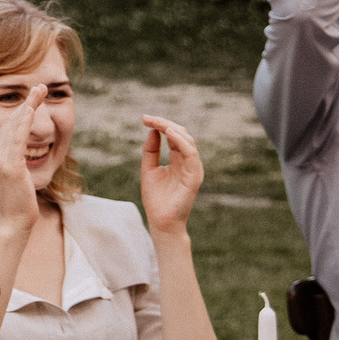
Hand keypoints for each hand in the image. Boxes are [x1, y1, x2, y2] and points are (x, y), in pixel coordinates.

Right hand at [0, 96, 41, 240]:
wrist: (15, 221)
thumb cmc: (20, 199)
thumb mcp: (20, 173)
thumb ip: (21, 156)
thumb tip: (30, 146)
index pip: (10, 125)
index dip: (23, 108)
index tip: (35, 94)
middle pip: (12, 120)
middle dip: (27, 101)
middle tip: (40, 86)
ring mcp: (0, 159)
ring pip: (14, 126)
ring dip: (27, 106)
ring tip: (38, 91)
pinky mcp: (9, 166)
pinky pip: (16, 140)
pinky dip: (22, 123)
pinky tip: (29, 110)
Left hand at [138, 114, 203, 236]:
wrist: (160, 221)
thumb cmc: (156, 198)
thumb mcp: (149, 169)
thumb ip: (151, 150)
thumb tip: (153, 130)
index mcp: (178, 160)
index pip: (173, 136)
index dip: (160, 125)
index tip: (144, 118)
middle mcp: (187, 162)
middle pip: (181, 135)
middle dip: (164, 123)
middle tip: (148, 118)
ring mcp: (192, 169)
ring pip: (188, 142)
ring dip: (173, 129)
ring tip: (159, 123)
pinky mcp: (194, 176)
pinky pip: (191, 154)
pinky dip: (181, 142)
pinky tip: (169, 133)